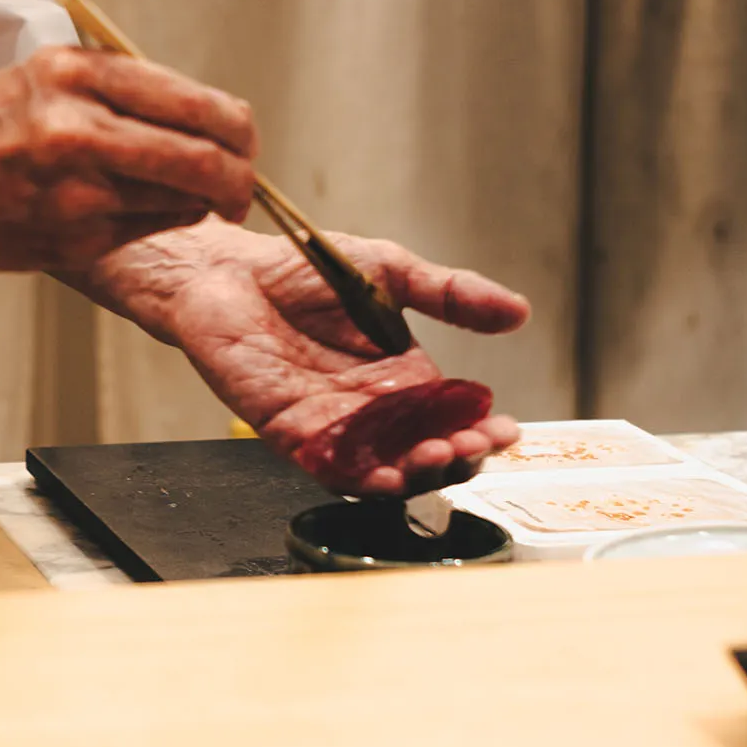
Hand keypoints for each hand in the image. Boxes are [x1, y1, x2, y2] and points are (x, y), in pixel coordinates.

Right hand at [0, 47, 257, 270]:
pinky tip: (130, 208)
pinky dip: (158, 222)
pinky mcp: (73, 239)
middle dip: (238, 176)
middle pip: (206, 158)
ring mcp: (76, 190)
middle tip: (238, 182)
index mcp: (76, 75)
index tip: (242, 140)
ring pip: (184, 201)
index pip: (198, 103)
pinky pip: (150, 230)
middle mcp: (78, 128)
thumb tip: (207, 116)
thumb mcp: (48, 76)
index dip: (237, 129)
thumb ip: (124, 89)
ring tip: (176, 194)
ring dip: (198, 203)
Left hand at [74, 217, 531, 494]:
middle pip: (426, 454)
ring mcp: (333, 425)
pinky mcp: (289, 431)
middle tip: (469, 445)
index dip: (483, 431)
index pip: (455, 418)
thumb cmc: (304, 268)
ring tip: (434, 458)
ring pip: (385, 469)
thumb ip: (449, 293)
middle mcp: (374, 410)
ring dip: (414, 474)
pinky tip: (383, 477)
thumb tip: (518, 311)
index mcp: (405, 378)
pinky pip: (329, 467)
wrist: (229, 269)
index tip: (506, 430)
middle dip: (456, 458)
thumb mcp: (389, 270)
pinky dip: (358, 478)